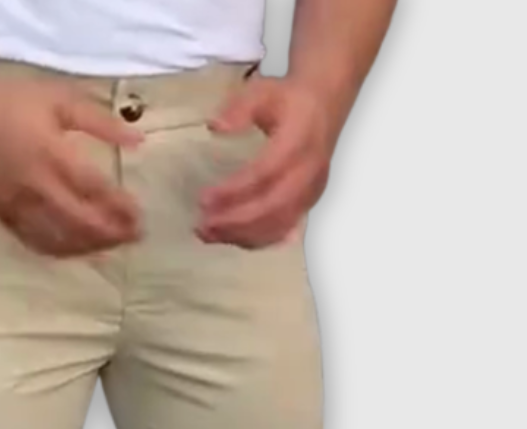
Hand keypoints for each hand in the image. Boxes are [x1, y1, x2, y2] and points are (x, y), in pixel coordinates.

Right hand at [0, 77, 144, 256]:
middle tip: (134, 236)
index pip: (94, 190)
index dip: (119, 207)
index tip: (140, 216)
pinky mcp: (2, 215)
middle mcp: (36, 186)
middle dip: (111, 233)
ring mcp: (17, 205)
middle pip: (80, 222)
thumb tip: (138, 140)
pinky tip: (77, 249)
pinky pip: (34, 241)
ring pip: (58, 238)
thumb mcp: (61, 99)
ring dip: (89, 246)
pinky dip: (60, 250)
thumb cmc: (14, 100)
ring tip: (112, 245)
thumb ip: (101, 121)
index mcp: (52, 154)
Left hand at [197, 76, 336, 248]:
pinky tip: (229, 237)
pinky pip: (283, 230)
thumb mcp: (263, 91)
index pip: (264, 174)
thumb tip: (215, 126)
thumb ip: (239, 107)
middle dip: (235, 221)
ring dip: (241, 234)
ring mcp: (311, 192)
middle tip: (201, 226)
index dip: (233, 190)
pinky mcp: (307, 204)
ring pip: (277, 224)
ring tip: (207, 234)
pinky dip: (255, 239)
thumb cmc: (289, 99)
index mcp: (299, 142)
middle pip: (272, 207)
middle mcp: (309, 172)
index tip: (203, 199)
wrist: (325, 104)